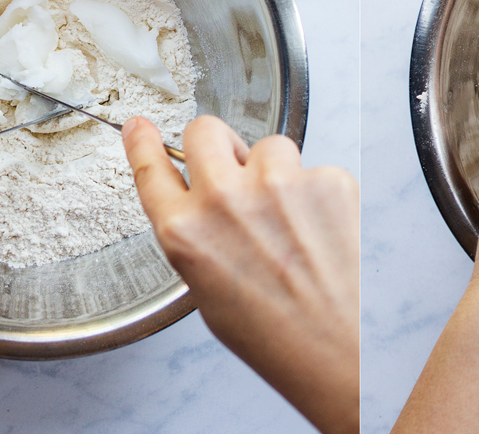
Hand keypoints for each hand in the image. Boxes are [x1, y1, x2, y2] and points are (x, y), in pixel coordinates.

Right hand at [122, 116, 358, 433]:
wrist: (337, 351)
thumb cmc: (273, 333)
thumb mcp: (207, 288)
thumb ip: (197, 235)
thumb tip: (201, 201)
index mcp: (185, 232)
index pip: (150, 168)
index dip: (143, 142)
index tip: (140, 126)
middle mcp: (224, 200)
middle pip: (206, 130)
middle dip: (217, 145)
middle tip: (235, 168)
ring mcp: (279, 184)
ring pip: (269, 147)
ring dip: (276, 173)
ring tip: (291, 224)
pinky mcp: (327, 179)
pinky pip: (315, 169)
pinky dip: (319, 194)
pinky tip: (322, 232)